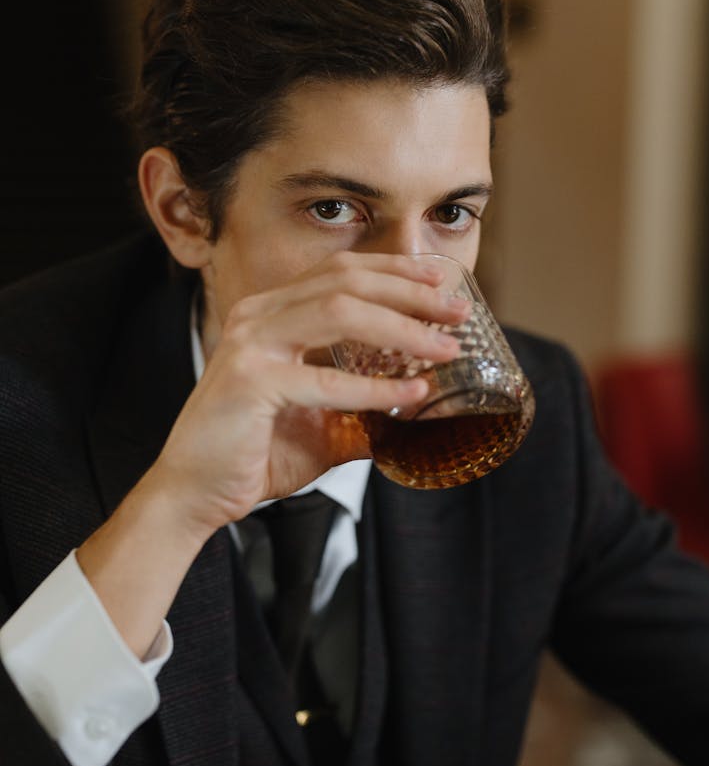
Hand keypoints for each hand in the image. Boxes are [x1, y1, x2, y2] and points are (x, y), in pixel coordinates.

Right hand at [150, 251, 469, 533]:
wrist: (194, 494)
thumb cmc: (254, 454)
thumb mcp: (322, 423)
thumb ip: (363, 407)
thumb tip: (418, 408)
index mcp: (271, 312)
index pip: (340, 271)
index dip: (394, 271)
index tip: (442, 283)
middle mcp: (258, 315)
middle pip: (346, 280)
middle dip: (410, 292)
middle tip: (458, 312)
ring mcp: (251, 344)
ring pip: (340, 312)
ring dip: (402, 328)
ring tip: (445, 348)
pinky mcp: (250, 382)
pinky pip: (326, 379)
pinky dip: (375, 387)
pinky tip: (412, 394)